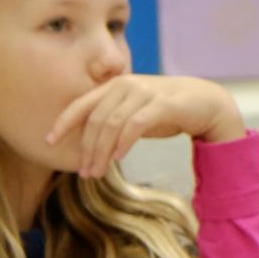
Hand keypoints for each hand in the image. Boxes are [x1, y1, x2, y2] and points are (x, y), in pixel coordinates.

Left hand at [47, 75, 245, 178]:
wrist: (208, 103)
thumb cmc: (171, 111)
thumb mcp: (137, 113)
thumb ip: (116, 120)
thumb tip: (91, 142)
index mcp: (115, 86)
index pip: (81, 104)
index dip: (63, 123)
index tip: (49, 141)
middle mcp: (126, 85)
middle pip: (96, 120)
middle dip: (86, 148)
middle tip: (84, 172)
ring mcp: (145, 93)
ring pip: (112, 124)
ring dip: (102, 151)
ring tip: (98, 171)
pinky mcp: (163, 104)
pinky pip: (135, 125)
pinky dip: (124, 143)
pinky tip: (119, 158)